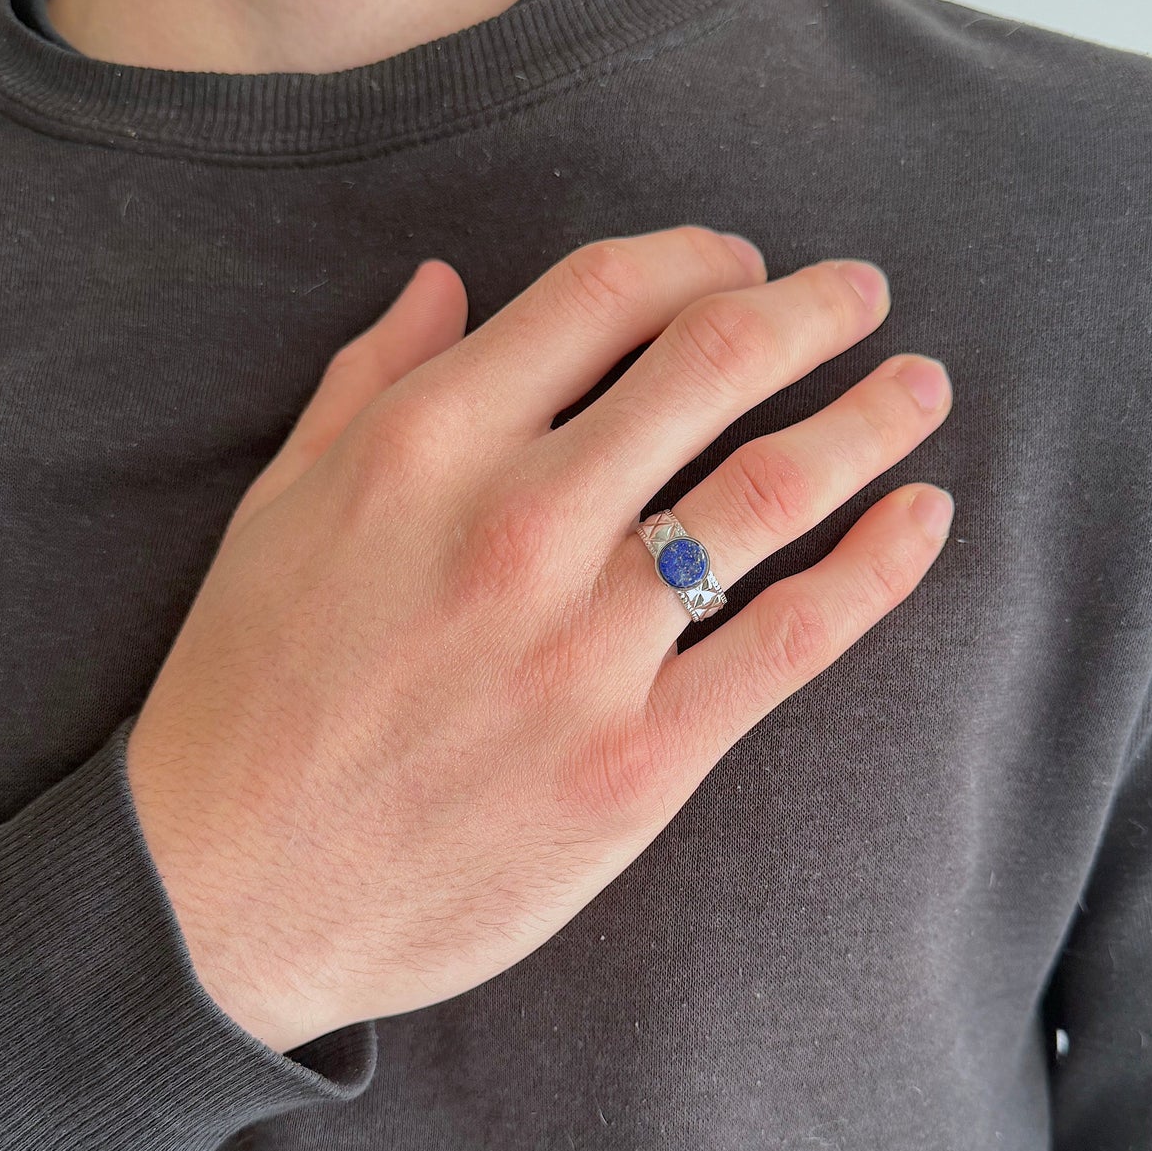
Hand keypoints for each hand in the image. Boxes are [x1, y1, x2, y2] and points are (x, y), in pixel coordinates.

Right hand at [126, 228, 953, 1053]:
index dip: (696, 256)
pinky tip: (925, 516)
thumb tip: (443, 278)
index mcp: (423, 444)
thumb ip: (368, 380)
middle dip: (810, 311)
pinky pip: (793, 637)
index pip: (603, 295)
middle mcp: (516, 522)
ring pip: (772, 487)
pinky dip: (878, 567)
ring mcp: (585, 645)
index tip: (741, 261)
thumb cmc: (245, 691)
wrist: (226, 895)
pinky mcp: (638, 758)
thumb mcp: (277, 508)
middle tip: (864, 293)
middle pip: (712, 365)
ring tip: (922, 388)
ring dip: (869, 418)